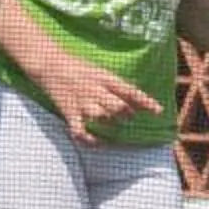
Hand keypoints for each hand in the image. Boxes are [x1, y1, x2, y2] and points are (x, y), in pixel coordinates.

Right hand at [35, 57, 160, 144]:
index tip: (158, 111)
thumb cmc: (78, 67)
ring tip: (112, 125)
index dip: (145, 102)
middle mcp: (95, 91)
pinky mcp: (69, 112)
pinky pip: (80, 131)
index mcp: (105, 78)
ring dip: (110, 123)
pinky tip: (98, 143)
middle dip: (126, 114)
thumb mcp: (100, 71)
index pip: (130, 91)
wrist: (50, 64)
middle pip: (117, 107)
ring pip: (101, 118)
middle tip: (128, 117)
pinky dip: (89, 140)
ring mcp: (82, 103)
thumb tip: (136, 100)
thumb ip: (117, 86)